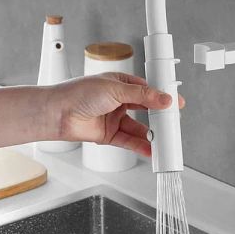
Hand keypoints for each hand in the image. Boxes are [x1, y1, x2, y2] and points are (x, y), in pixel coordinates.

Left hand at [50, 72, 184, 156]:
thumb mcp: (116, 89)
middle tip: (173, 124)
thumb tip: (164, 98)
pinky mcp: (109, 135)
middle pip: (146, 110)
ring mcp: (115, 118)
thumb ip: (143, 96)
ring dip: (151, 135)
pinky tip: (151, 149)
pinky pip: (129, 141)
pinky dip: (141, 146)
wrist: (57, 113)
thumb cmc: (79, 93)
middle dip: (160, 118)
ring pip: (139, 128)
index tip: (176, 103)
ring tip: (164, 141)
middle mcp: (119, 100)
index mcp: (121, 83)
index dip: (162, 97)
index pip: (148, 90)